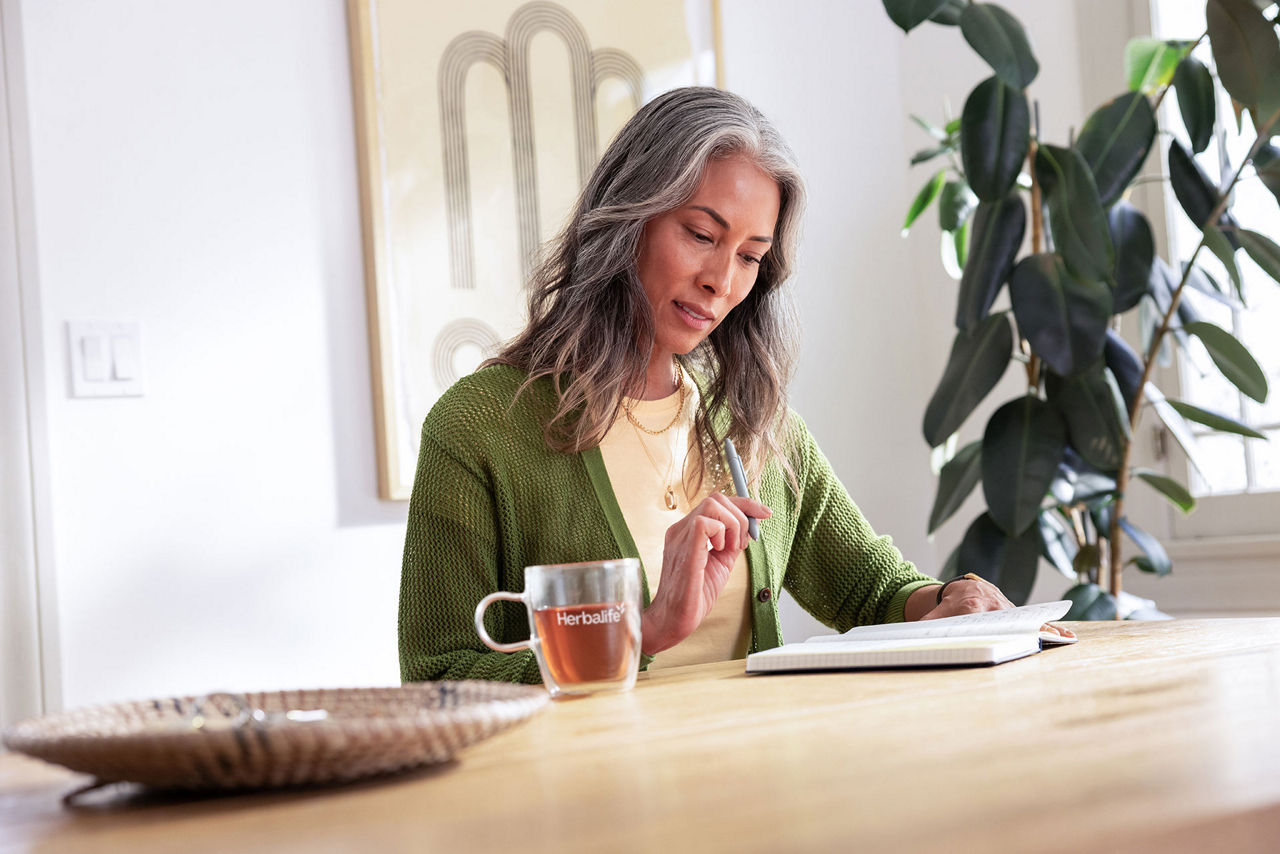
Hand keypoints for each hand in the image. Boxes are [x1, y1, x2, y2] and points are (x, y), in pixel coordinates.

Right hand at [641, 493, 771, 655]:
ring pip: (712, 504)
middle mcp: (681, 529)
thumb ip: (731, 544)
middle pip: (717, 498)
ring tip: (730, 548)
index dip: (745, 504)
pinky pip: (704, 522)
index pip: (717, 502)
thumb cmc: (694, 595)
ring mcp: (680, 536)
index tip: (765, 514)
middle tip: (742, 543)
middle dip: (742, 515)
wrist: (675, 619)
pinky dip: (721, 533)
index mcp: (688, 531)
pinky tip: (719, 551)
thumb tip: (748, 529)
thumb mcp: (720, 563)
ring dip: (732, 524)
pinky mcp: (684, 548)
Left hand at [905, 575, 1076, 639]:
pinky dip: (1049, 628)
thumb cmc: (947, 607)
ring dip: (1045, 630)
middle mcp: (994, 606)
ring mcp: (1008, 609)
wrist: (963, 590)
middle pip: (1011, 620)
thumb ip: (926, 628)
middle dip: (1026, 629)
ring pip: (1027, 620)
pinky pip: (1034, 621)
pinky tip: (1066, 636)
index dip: (990, 627)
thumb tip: (912, 639)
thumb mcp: (934, 616)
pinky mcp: (1018, 612)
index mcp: (972, 607)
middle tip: (1042, 637)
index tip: (1001, 634)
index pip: (982, 619)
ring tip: (1065, 639)